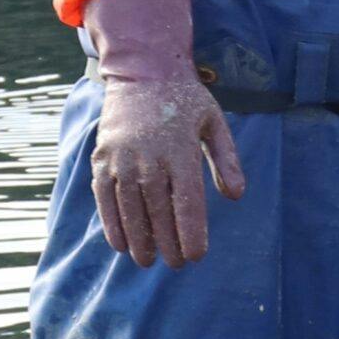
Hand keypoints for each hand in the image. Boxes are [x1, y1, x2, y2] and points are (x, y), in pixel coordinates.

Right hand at [81, 0, 247, 268]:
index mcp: (181, 150)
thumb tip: (236, 196)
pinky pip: (105, 198)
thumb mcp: (215, 123)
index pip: (187, 200)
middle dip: (168, 242)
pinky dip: (112, 223)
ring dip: (139, 239)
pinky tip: (121, 244)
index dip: (191, 231)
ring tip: (148, 262)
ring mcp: (122, 159)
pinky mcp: (102, 159)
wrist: (143, 73)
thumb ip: (226, 160)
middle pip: (159, 210)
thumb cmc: (186, 101)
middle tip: (178, 265)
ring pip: (130, 208)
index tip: (197, 256)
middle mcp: (149, 157)